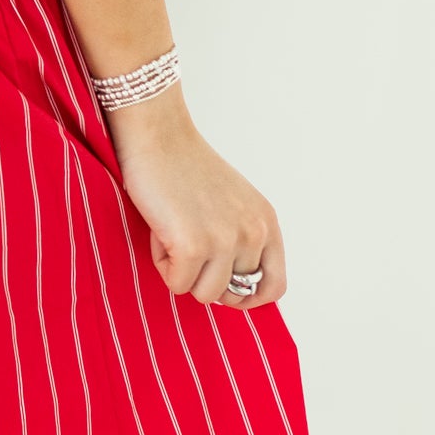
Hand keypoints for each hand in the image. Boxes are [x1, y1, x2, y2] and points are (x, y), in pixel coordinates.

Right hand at [104, 87, 286, 309]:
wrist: (159, 138)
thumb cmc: (186, 169)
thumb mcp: (233, 204)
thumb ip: (242, 239)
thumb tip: (232, 289)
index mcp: (266, 223)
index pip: (275, 285)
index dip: (248, 297)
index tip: (224, 291)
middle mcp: (253, 233)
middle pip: (232, 294)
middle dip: (204, 277)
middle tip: (186, 245)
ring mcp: (226, 241)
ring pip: (205, 294)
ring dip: (182, 272)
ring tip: (173, 235)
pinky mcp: (194, 246)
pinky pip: (177, 284)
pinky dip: (162, 264)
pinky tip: (160, 232)